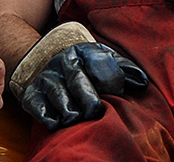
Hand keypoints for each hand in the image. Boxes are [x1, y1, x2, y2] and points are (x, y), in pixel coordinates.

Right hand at [19, 42, 147, 130]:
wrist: (44, 57)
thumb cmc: (83, 64)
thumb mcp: (103, 58)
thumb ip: (124, 69)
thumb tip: (142, 83)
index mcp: (84, 51)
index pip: (99, 61)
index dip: (110, 78)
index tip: (118, 91)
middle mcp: (64, 61)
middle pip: (77, 78)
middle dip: (86, 96)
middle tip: (95, 111)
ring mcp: (47, 77)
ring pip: (57, 93)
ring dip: (67, 108)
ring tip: (76, 119)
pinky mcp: (32, 93)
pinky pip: (37, 105)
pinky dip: (46, 115)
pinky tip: (57, 123)